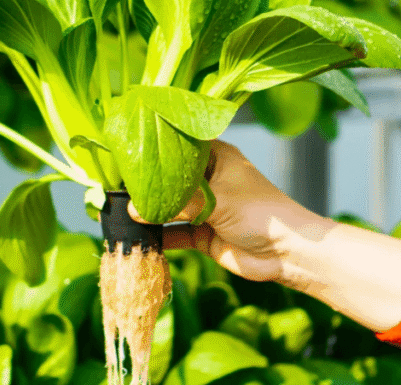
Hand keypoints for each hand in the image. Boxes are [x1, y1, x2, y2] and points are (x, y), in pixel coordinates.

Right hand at [130, 140, 328, 284]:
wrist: (287, 254)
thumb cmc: (261, 213)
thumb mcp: (218, 201)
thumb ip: (177, 204)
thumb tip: (135, 210)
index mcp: (216, 157)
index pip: (179, 146)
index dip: (153, 149)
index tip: (123, 153)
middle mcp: (208, 179)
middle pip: (169, 179)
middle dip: (145, 186)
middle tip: (112, 187)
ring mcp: (205, 207)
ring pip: (169, 207)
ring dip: (149, 213)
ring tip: (119, 214)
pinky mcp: (203, 233)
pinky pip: (174, 233)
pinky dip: (158, 237)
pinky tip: (137, 239)